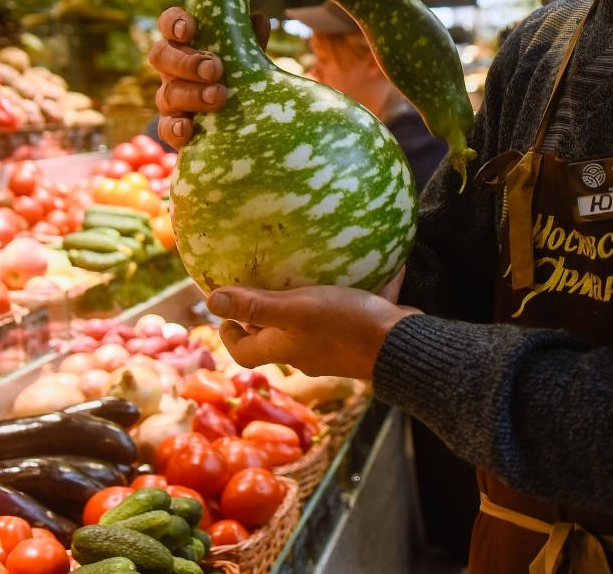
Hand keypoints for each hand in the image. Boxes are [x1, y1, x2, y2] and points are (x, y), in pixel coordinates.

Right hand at [149, 7, 269, 149]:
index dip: (174, 22)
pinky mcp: (172, 128)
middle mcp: (172, 69)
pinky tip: (187, 128)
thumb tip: (259, 20)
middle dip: (186, 62)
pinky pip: (165, 128)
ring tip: (217, 96)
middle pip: (161, 56)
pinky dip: (175, 128)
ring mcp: (170, 99)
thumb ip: (249, 42)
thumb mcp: (245, 58)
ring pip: (168, 93)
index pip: (170, 24)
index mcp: (185, 44)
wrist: (235, 123)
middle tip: (213, 69)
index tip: (188, 29)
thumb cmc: (236, 78)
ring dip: (192, 94)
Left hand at [207, 270, 412, 380]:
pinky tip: (361, 261)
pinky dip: (353, 289)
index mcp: (285, 348)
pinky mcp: (362, 333)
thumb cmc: (346, 327)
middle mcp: (306, 351)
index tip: (224, 315)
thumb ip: (257, 305)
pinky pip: (351, 309)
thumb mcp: (297, 310)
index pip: (245, 352)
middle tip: (259, 281)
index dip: (229, 335)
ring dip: (304, 301)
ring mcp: (335, 346)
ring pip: (311, 323)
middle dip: (264, 313)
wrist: (403, 346)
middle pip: (275, 336)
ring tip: (304, 270)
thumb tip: (210, 302)